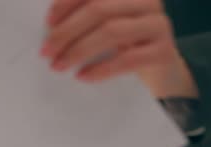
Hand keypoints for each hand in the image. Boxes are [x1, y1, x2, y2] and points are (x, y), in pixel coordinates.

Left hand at [43, 0, 197, 97]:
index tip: (47, 23)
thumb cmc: (123, 48)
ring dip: (78, 50)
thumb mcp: (103, 29)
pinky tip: (83, 76)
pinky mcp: (163, 51)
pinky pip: (127, 59)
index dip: (67, 3)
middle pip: (99, 10)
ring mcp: (158, 25)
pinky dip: (101, 68)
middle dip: (66, 31)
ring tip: (59, 66)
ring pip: (111, 31)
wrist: (160, 73)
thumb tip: (49, 31)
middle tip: (46, 52)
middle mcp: (147, 1)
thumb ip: (84, 21)